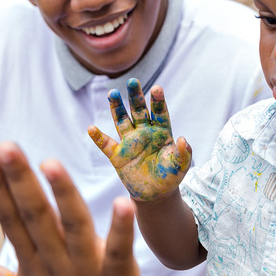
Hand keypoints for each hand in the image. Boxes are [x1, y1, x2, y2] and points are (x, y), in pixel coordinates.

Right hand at [0, 141, 140, 275]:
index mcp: (30, 263)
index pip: (9, 219)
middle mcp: (54, 264)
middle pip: (33, 217)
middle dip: (19, 180)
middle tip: (6, 146)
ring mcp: (86, 271)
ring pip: (72, 228)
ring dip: (62, 196)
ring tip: (50, 163)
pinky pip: (118, 251)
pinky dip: (120, 229)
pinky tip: (123, 202)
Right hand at [88, 78, 190, 200]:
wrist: (155, 194)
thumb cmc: (170, 176)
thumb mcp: (180, 166)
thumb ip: (184, 153)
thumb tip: (183, 140)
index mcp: (161, 132)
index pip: (160, 113)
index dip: (158, 101)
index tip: (157, 88)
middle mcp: (144, 133)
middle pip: (139, 110)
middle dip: (135, 96)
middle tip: (133, 81)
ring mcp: (130, 142)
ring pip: (122, 121)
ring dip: (116, 108)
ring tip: (112, 93)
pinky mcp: (117, 156)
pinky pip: (106, 145)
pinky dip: (98, 138)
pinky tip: (91, 128)